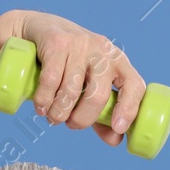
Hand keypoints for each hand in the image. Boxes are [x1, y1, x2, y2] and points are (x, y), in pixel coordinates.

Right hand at [0, 10, 145, 146]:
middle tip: (70, 125)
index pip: (134, 85)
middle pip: (98, 96)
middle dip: (81, 119)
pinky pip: (51, 81)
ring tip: (52, 116)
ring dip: (58, 113)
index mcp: (117, 62)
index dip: (129, 109)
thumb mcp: (87, 85)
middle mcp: (102, 50)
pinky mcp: (57, 42)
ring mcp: (80, 44)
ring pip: (72, 92)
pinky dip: (44, 100)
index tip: (118, 128)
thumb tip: (116, 140)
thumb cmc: (66, 64)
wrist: (36, 29)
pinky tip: (41, 106)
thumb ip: (101, 114)